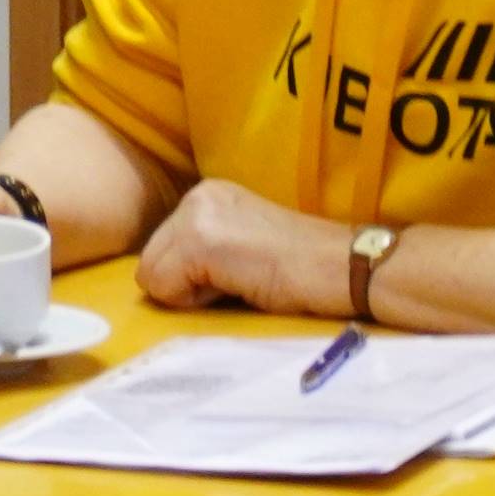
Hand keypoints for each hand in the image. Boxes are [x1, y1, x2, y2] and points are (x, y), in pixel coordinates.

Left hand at [136, 180, 340, 315]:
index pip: (160, 249)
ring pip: (151, 275)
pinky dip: (196, 300)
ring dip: (190, 293)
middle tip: (238, 281)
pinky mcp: (201, 241)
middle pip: (149, 261)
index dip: (191, 278)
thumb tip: (164, 281)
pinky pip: (163, 287)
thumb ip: (204, 251)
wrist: (344, 266)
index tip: (237, 274)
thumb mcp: (242, 246)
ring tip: (239, 282)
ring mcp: (197, 215)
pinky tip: (239, 285)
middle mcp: (197, 195)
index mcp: (207, 195)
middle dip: (184, 285)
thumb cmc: (302, 269)